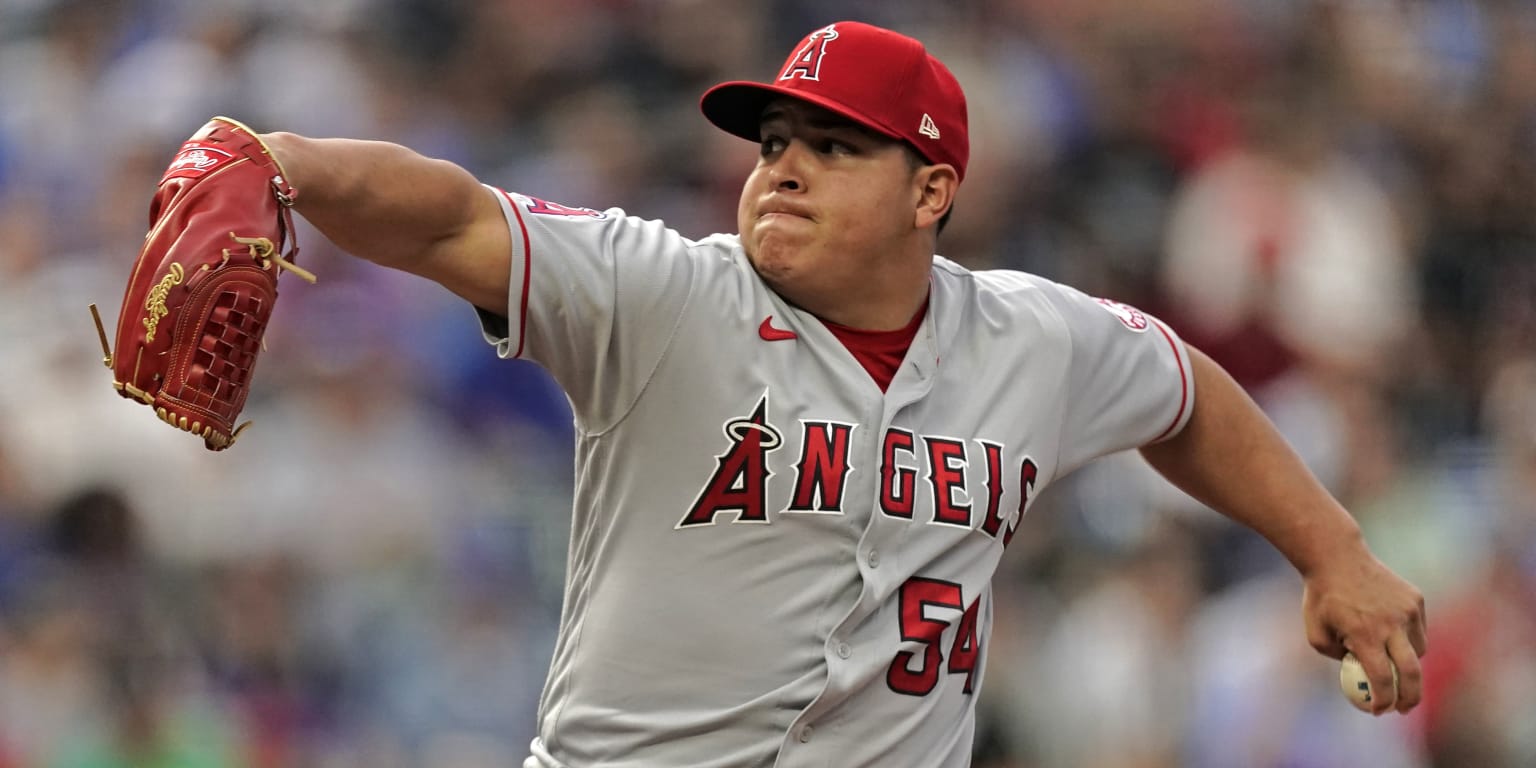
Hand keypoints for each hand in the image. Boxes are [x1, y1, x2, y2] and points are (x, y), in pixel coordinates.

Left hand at [1302, 553, 1427, 713]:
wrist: (1337, 557)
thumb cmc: (1322, 599)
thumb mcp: (1316, 634)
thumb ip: (1338, 659)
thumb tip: (1360, 678)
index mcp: (1364, 634)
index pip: (1381, 678)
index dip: (1383, 701)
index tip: (1378, 711)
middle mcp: (1391, 624)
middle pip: (1411, 673)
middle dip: (1410, 698)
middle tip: (1403, 709)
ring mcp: (1407, 611)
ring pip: (1418, 651)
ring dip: (1407, 663)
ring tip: (1386, 655)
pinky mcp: (1416, 600)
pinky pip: (1419, 630)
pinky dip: (1409, 639)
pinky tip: (1389, 630)